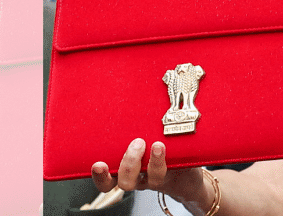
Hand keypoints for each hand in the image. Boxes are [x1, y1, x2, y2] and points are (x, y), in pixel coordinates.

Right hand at [92, 138, 206, 205]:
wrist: (184, 172)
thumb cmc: (154, 151)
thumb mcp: (141, 138)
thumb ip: (132, 128)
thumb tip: (129, 101)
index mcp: (124, 170)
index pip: (107, 179)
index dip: (99, 175)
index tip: (98, 164)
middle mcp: (139, 177)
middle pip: (126, 181)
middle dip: (129, 163)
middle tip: (137, 143)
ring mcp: (157, 177)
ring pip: (151, 178)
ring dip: (155, 161)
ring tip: (158, 145)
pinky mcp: (176, 174)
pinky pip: (175, 170)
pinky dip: (172, 158)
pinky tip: (171, 145)